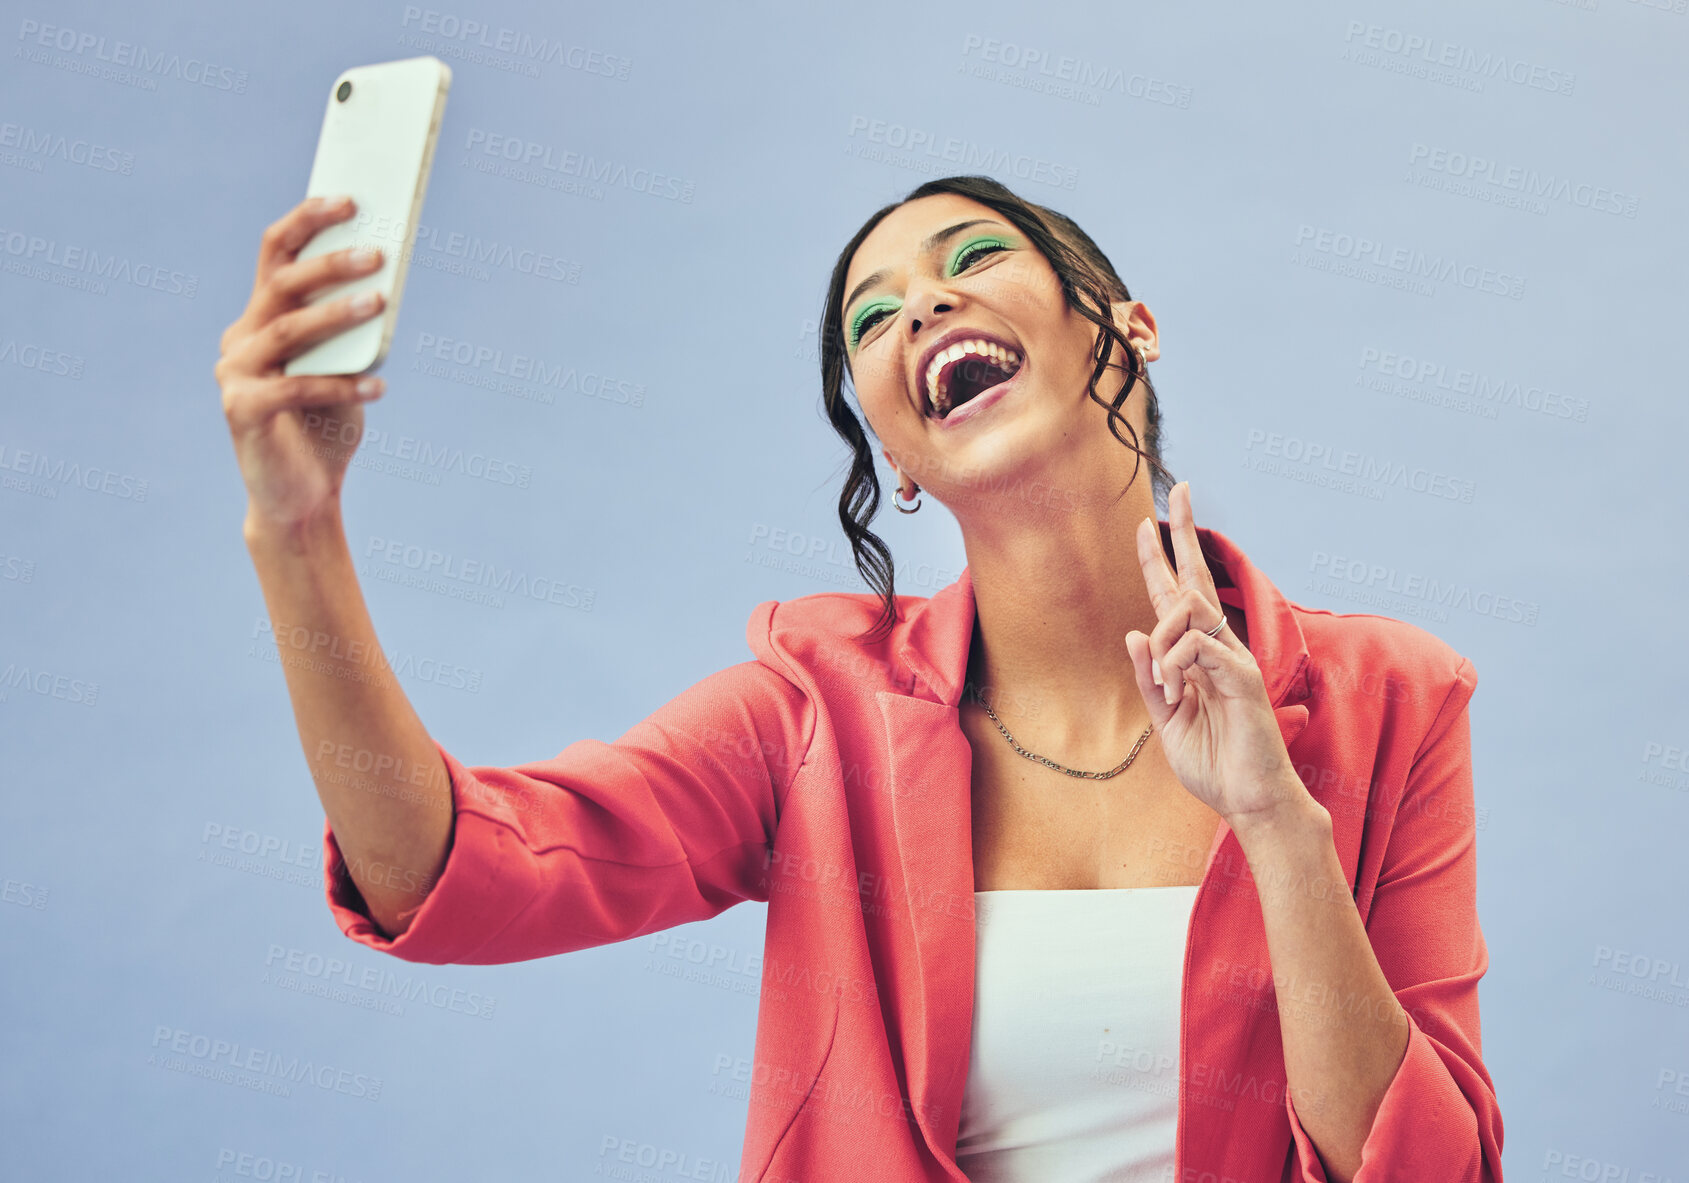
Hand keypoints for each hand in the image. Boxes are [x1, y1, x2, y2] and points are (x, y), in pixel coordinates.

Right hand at [216, 195, 387, 533]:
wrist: (301, 495)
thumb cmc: (327, 424)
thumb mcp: (345, 366)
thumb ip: (353, 328)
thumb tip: (389, 279)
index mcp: (262, 316)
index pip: (278, 253)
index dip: (309, 220)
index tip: (350, 199)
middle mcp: (241, 337)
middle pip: (282, 284)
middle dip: (330, 264)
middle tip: (378, 254)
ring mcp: (235, 374)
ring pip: (288, 331)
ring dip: (337, 315)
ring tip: (380, 303)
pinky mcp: (241, 412)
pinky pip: (295, 389)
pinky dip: (340, 386)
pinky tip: (380, 386)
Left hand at [1123, 482, 1304, 824]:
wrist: (1249, 800)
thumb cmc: (1214, 764)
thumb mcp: (1167, 720)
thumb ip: (1149, 679)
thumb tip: (1133, 633)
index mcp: (1197, 658)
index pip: (1175, 598)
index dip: (1159, 560)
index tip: (1145, 523)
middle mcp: (1218, 649)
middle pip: (1195, 580)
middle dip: (1184, 534)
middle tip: (1179, 489)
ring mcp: (1234, 660)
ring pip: (1187, 613)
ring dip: (1161, 643)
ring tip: (1164, 686)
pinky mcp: (1243, 677)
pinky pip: (1198, 647)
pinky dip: (1175, 662)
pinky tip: (1173, 686)